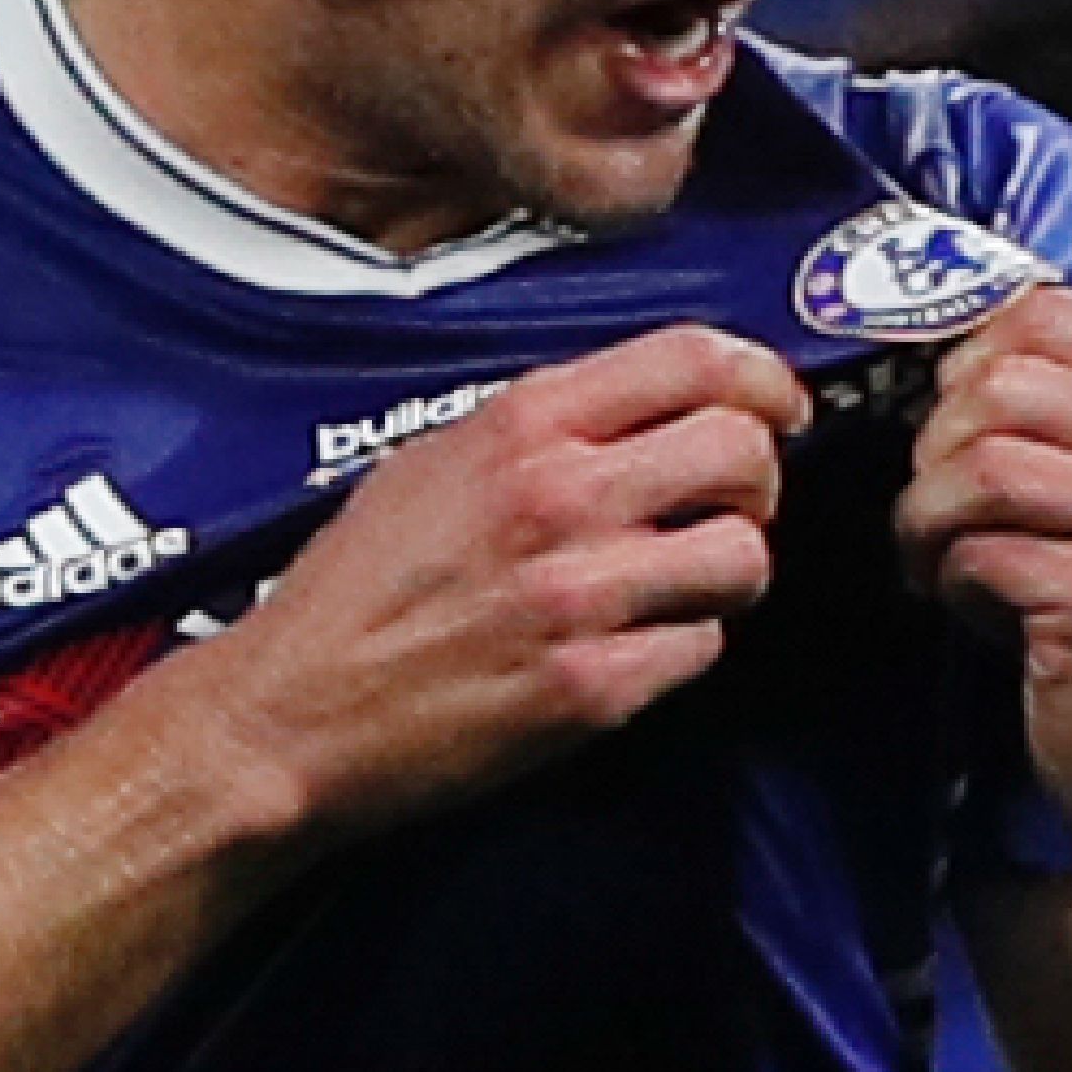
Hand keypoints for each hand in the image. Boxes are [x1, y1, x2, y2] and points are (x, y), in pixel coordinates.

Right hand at [201, 325, 806, 836]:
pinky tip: (634, 649)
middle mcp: (559, 496)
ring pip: (743, 556)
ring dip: (728, 573)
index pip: (692, 357)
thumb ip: (544, 427)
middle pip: (742, 452)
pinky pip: (702, 648)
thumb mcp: (435, 460)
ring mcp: (580, 595)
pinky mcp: (592, 688)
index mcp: (521, 424)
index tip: (779, 406)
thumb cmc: (358, 589)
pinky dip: (683, 650)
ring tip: (684, 587)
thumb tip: (651, 411)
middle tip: (728, 509)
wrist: (292, 713)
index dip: (762, 377)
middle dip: (756, 482)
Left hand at [896, 290, 1071, 867]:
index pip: (1049, 314)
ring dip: (927, 520)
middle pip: (999, 383)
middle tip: (936, 515)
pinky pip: (982, 553)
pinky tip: (976, 614)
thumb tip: (958, 345)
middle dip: (933, 450)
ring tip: (939, 564)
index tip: (955, 437)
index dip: (966, 369)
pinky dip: (951, 583)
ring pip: (981, 464)